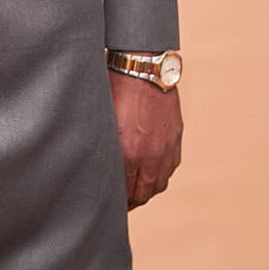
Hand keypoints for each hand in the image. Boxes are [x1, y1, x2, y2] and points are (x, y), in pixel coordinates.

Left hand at [107, 55, 182, 209]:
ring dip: (146, 191)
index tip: (107, 201)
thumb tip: (93, 159)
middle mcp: (149, 155)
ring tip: (135, 192)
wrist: (143, 66)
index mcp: (127, 152)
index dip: (115, 200)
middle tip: (120, 203)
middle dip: (130, 201)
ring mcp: (165, 148)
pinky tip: (150, 174)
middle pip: (142, 193)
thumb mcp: (102, 117)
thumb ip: (102, 143)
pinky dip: (160, 175)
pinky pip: (169, 168)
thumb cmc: (115, 87)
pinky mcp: (175, 138)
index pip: (123, 191)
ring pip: (158, 184)